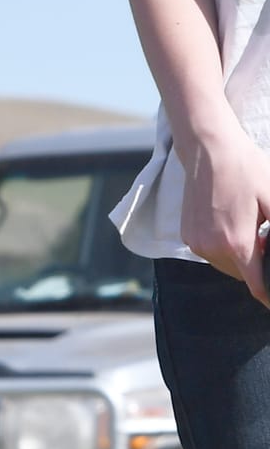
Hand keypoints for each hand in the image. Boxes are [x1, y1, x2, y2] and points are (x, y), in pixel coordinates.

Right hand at [178, 123, 269, 301]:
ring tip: (248, 230)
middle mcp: (213, 249)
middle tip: (264, 241)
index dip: (269, 297)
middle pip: (242, 276)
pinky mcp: (187, 236)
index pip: (257, 286)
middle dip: (256, 269)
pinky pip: (210, 254)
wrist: (208, 150)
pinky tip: (230, 224)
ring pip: (225, 267)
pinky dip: (223, 248)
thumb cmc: (246, 170)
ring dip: (239, 259)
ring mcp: (197, 244)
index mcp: (238, 243)